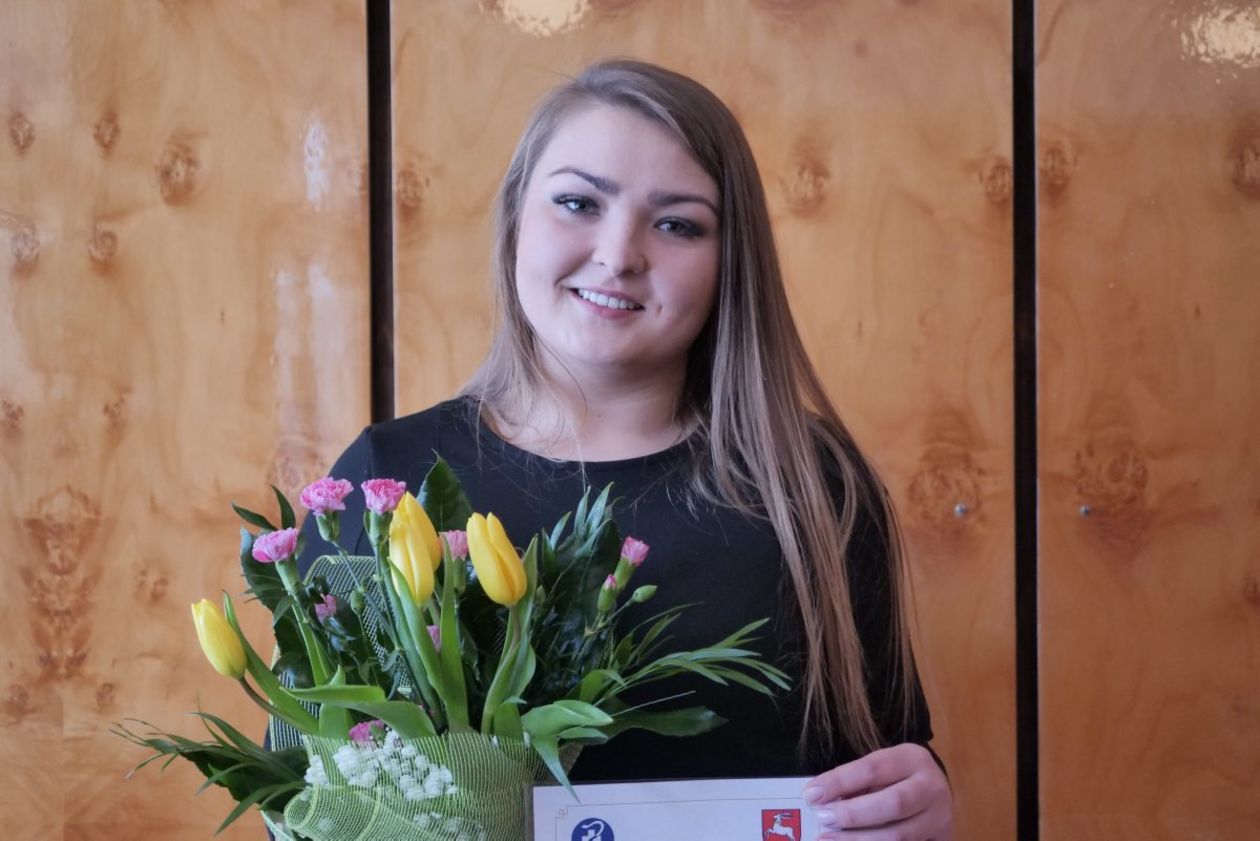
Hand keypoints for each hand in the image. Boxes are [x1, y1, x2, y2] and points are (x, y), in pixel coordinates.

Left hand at [803, 742, 951, 839]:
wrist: (933, 795)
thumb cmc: (896, 779)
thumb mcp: (880, 770)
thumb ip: (855, 783)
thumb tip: (819, 799)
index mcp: (912, 758)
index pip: (872, 769)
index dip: (839, 782)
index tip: (811, 794)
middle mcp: (932, 787)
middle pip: (892, 803)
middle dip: (853, 814)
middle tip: (822, 818)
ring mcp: (939, 818)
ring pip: (899, 835)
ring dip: (859, 840)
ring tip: (829, 839)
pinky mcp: (941, 840)